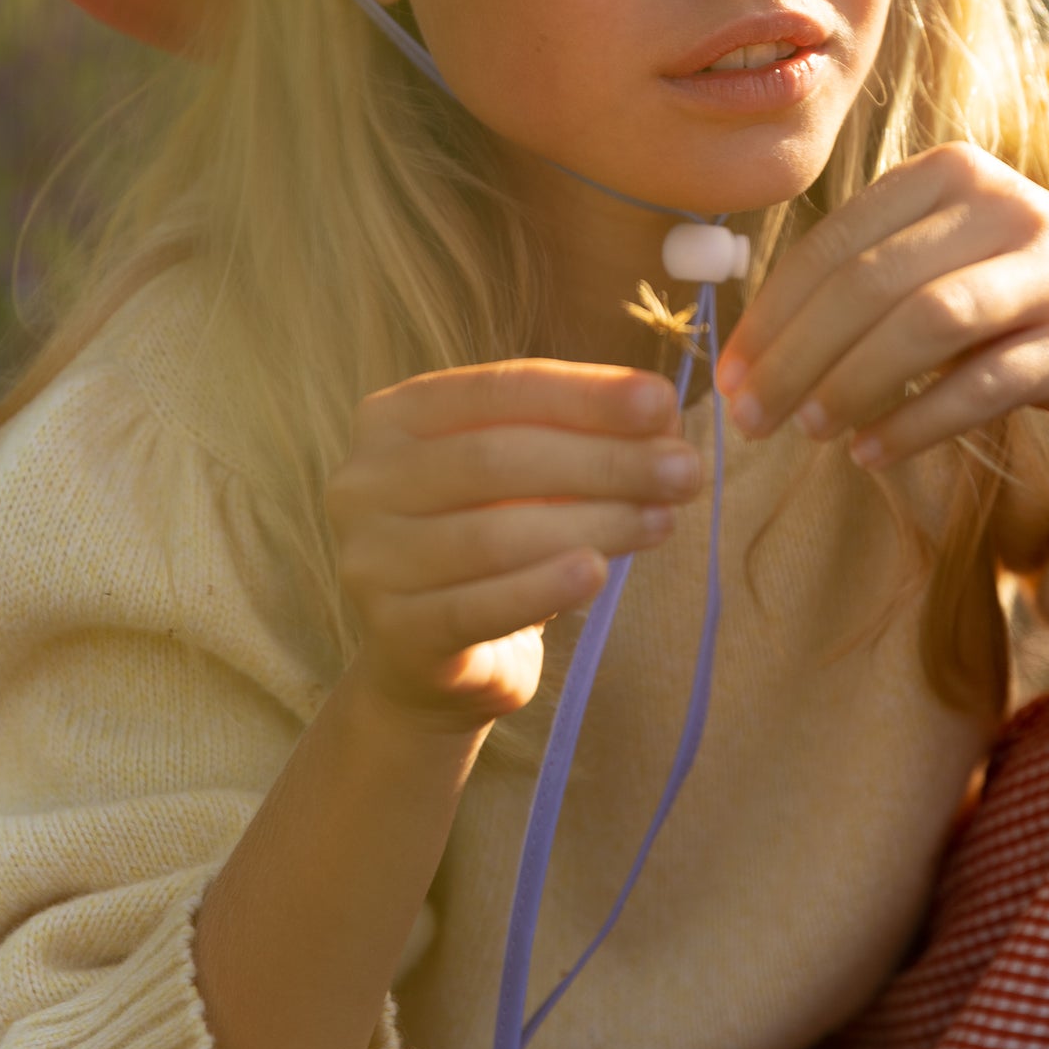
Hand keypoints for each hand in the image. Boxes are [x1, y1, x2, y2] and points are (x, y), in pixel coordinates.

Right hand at [328, 361, 699, 730]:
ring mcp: (368, 559)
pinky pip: (478, 607)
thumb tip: (662, 421)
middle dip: (602, 461)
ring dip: (592, 523)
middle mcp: (364, 480)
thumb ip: (576, 439)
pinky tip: (598, 576)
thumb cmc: (491, 538)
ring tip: (663, 520)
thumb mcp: (526, 476)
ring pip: (493, 534)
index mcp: (394, 417)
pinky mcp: (393, 633)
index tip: (662, 403)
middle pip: (495, 458)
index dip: (584, 395)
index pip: (498, 390)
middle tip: (684, 470)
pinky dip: (543, 589)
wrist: (432, 659)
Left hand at [716, 142, 1048, 466]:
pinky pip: (982, 383)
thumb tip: (747, 354)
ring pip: (926, 323)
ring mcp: (1047, 271)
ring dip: (853, 382)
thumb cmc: (1006, 291)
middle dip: (797, 356)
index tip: (727, 375)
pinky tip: (869, 451)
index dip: (771, 313)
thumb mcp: (939, 252)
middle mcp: (1000, 206)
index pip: (834, 243)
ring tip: (808, 430)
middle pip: (871, 283)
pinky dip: (917, 420)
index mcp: (947, 173)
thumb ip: (858, 277)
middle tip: (749, 417)